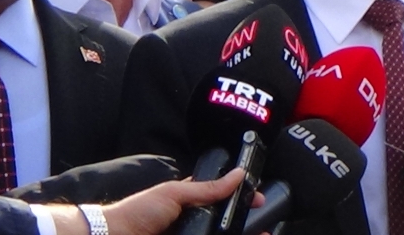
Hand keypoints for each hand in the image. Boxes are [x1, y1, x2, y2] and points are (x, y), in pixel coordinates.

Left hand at [51, 168, 261, 234]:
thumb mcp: (175, 193)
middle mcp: (191, 223)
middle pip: (224, 224)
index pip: (220, 199)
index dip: (240, 199)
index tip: (259, 201)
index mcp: (189, 203)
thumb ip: (208, 188)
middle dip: (246, 225)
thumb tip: (238, 174)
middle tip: (264, 227)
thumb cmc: (139, 212)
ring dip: (240, 234)